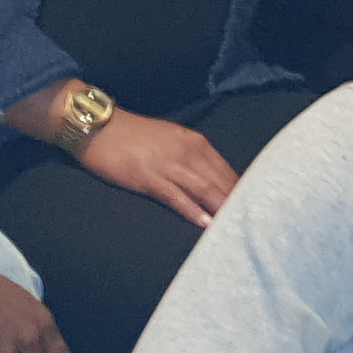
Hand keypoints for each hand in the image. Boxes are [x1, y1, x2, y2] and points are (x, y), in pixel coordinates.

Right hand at [76, 112, 239, 228]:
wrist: (97, 125)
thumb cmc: (133, 135)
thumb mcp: (170, 140)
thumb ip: (192, 157)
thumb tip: (211, 179)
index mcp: (194, 142)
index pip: (226, 170)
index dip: (240, 191)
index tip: (255, 208)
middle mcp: (186, 151)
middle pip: (219, 181)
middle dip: (236, 203)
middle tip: (253, 223)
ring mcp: (167, 163)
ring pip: (202, 189)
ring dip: (219, 209)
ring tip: (235, 227)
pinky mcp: (147, 176)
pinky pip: (175, 196)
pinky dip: (191, 209)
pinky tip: (203, 223)